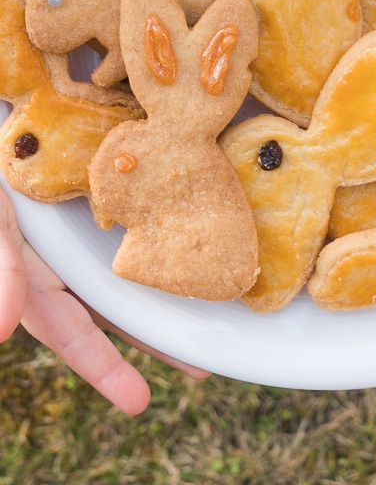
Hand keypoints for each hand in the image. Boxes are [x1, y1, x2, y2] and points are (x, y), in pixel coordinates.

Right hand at [0, 186, 209, 413]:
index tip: (139, 403)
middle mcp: (60, 258)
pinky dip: (161, 229)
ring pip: (128, 265)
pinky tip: (194, 232)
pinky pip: (133, 215)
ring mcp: (79, 226)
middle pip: (113, 307)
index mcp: (33, 276)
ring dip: (167, 283)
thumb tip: (4, 332)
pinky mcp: (96, 191)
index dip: (103, 368)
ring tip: (215, 303)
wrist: (1, 110)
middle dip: (154, 337)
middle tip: (203, 366)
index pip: (71, 331)